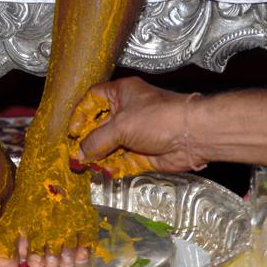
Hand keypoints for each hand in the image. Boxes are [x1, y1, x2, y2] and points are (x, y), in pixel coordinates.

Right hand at [68, 77, 206, 175]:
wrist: (194, 135)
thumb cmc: (160, 118)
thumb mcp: (121, 126)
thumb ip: (96, 141)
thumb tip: (80, 153)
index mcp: (121, 94)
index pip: (93, 99)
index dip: (80, 114)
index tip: (72, 131)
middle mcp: (127, 112)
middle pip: (99, 127)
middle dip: (87, 141)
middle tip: (77, 154)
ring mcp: (135, 134)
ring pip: (109, 147)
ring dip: (98, 157)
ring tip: (88, 166)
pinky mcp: (142, 153)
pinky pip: (121, 162)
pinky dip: (113, 168)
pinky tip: (105, 172)